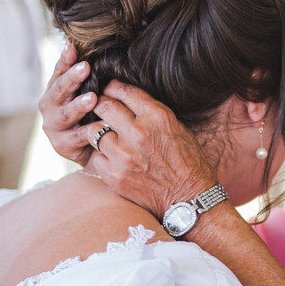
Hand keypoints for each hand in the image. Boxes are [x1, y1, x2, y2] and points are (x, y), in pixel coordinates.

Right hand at [38, 45, 98, 165]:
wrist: (89, 149)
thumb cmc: (88, 114)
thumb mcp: (84, 92)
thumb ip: (80, 74)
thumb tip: (76, 45)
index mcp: (53, 91)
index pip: (58, 72)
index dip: (65, 61)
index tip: (73, 49)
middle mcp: (49, 107)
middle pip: (59, 90)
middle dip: (72, 79)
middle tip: (85, 67)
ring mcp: (54, 127)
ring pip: (66, 114)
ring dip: (79, 105)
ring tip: (92, 98)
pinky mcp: (63, 146)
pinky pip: (80, 136)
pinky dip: (92, 129)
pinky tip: (104, 122)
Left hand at [86, 80, 217, 217]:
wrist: (189, 199)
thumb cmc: (187, 162)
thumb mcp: (177, 128)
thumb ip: (151, 113)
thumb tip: (127, 99)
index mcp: (157, 117)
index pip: (124, 91)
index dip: (112, 87)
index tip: (108, 89)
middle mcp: (138, 133)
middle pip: (104, 106)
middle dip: (100, 105)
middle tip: (100, 108)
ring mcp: (124, 156)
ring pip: (95, 132)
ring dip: (100, 133)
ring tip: (109, 137)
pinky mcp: (114, 176)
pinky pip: (96, 158)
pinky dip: (103, 157)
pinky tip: (114, 159)